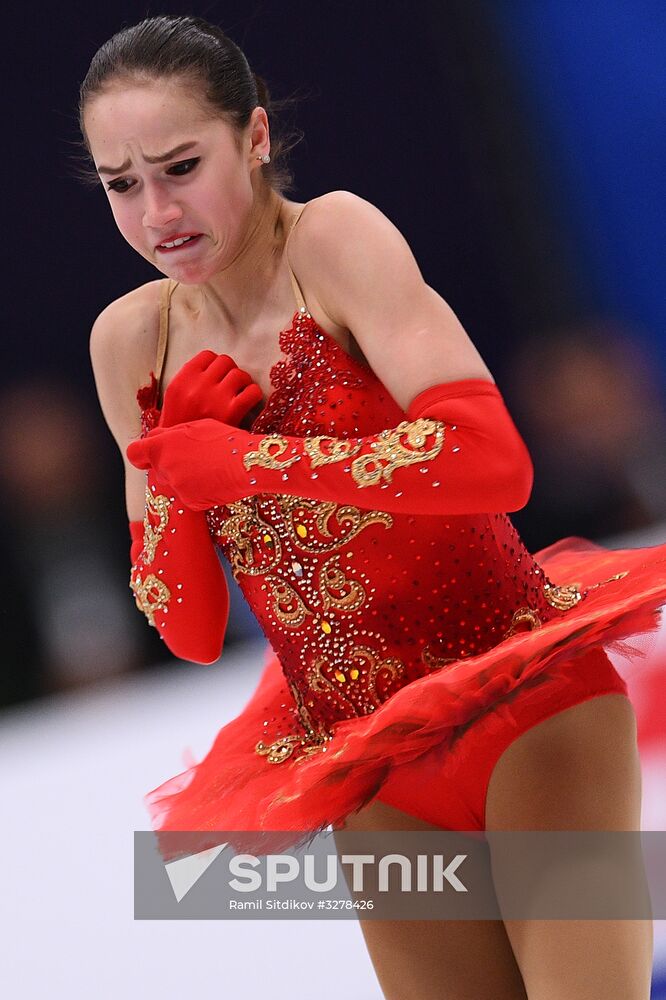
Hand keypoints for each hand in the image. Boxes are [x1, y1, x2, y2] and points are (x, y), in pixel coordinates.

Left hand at [126, 419, 245, 509]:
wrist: (248, 463)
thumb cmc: (225, 439)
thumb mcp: (196, 427)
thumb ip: (172, 434)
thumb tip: (159, 438)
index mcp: (161, 446)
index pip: (135, 453)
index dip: (141, 454)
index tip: (149, 455)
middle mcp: (164, 468)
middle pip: (158, 468)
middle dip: (171, 464)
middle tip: (195, 458)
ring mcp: (176, 487)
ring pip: (175, 482)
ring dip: (187, 477)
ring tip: (210, 469)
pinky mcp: (190, 502)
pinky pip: (189, 496)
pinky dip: (199, 491)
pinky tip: (215, 481)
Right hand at [159, 351, 262, 428]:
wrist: (181, 455)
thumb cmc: (178, 428)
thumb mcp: (174, 398)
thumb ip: (189, 379)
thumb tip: (211, 367)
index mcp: (182, 380)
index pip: (207, 355)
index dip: (216, 364)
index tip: (217, 375)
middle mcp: (198, 385)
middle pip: (225, 361)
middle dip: (230, 371)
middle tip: (230, 385)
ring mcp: (215, 397)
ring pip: (239, 374)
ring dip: (243, 382)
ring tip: (239, 394)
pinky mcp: (232, 412)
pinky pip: (252, 391)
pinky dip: (253, 394)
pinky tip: (248, 402)